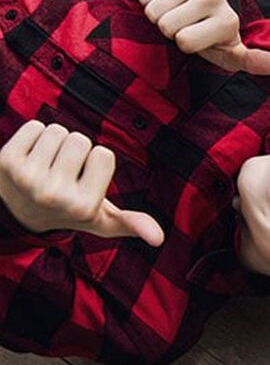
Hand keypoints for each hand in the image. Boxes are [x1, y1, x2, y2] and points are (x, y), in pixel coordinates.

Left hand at [0, 121, 164, 244]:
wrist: (17, 213)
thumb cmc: (69, 211)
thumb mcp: (102, 222)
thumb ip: (132, 224)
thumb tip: (158, 239)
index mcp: (83, 207)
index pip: (104, 155)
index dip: (97, 163)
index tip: (85, 180)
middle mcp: (56, 195)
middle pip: (81, 140)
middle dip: (76, 149)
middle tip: (65, 170)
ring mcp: (29, 177)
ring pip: (57, 131)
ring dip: (56, 141)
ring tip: (49, 163)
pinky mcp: (7, 161)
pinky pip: (34, 126)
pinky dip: (35, 135)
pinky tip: (32, 155)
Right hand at [137, 0, 269, 75]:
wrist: (203, 3)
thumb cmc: (215, 38)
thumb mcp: (232, 55)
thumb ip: (252, 62)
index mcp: (227, 20)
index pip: (184, 42)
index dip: (185, 45)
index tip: (198, 40)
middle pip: (167, 26)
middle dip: (171, 31)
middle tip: (186, 27)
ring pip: (153, 11)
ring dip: (159, 17)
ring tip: (178, 15)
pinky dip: (150, 1)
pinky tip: (168, 1)